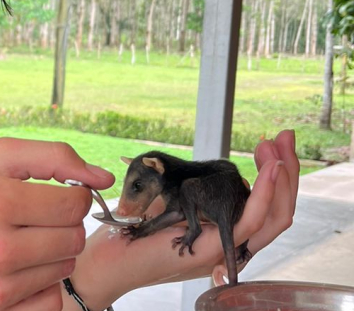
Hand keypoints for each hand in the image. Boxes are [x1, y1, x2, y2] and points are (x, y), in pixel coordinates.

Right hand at [0, 138, 114, 310]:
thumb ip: (55, 157)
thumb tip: (103, 179)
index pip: (74, 205)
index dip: (71, 195)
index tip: (48, 194)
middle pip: (73, 239)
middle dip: (61, 224)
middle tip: (30, 216)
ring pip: (64, 269)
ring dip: (50, 253)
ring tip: (17, 239)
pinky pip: (49, 301)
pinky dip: (41, 283)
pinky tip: (15, 267)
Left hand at [68, 130, 298, 308]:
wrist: (110, 258)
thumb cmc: (132, 234)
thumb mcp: (166, 206)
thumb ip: (185, 196)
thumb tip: (184, 172)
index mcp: (223, 234)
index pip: (267, 209)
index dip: (278, 178)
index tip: (275, 146)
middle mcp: (230, 242)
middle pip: (279, 210)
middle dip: (287, 171)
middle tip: (285, 138)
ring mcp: (224, 247)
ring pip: (275, 217)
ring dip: (282, 178)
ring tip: (280, 149)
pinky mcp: (213, 247)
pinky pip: (251, 222)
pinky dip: (265, 194)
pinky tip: (272, 169)